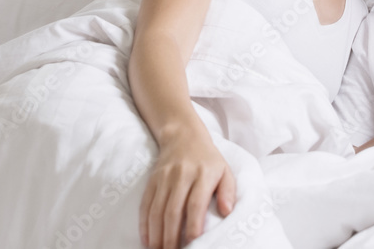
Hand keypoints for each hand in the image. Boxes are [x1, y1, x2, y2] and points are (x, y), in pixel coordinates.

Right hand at [140, 132, 235, 248]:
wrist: (183, 135)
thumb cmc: (208, 159)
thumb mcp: (225, 171)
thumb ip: (228, 191)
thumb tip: (227, 211)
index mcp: (202, 175)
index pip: (195, 204)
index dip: (193, 227)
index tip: (193, 244)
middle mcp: (181, 176)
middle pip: (173, 211)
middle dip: (171, 238)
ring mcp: (164, 178)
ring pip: (157, 210)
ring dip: (156, 235)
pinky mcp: (152, 180)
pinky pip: (145, 204)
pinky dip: (145, 225)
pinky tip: (147, 240)